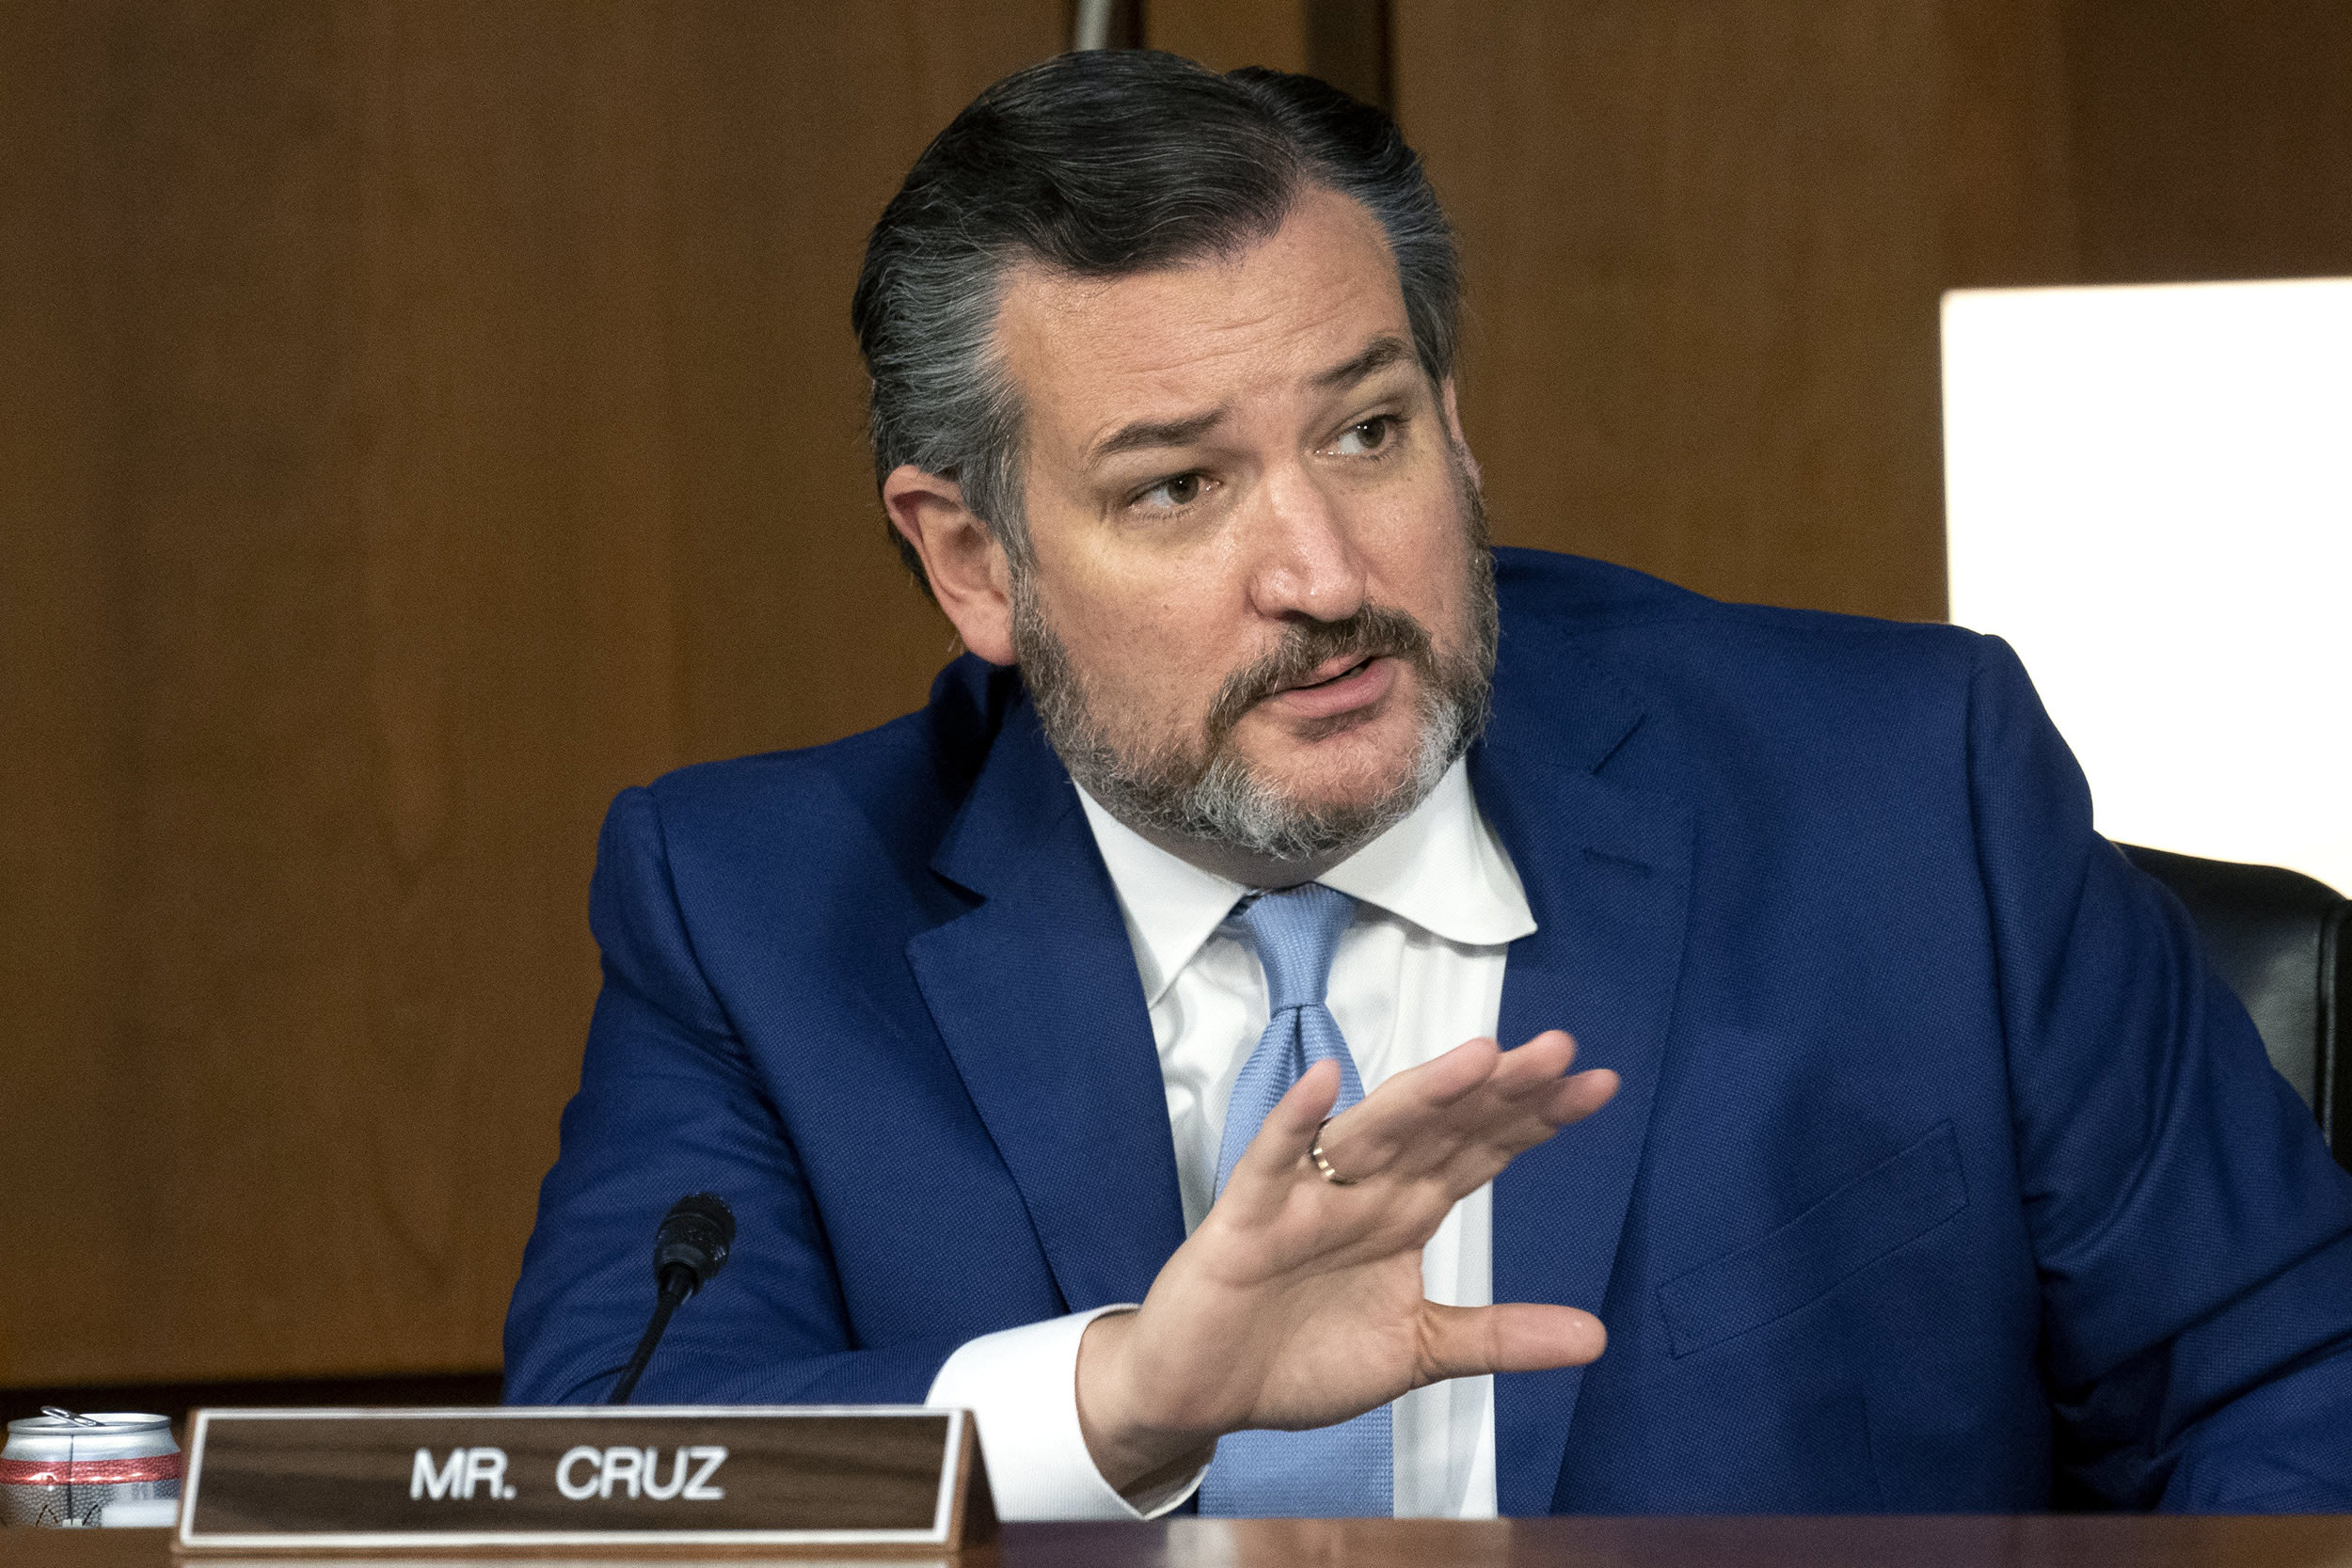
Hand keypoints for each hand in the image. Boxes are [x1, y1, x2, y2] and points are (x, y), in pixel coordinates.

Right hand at [1075, 1029, 1617, 1495]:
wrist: (1203, 1393)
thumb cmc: (1299, 1357)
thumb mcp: (1417, 1352)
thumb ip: (1498, 1338)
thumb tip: (1596, 1336)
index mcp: (1406, 1213)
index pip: (1481, 1152)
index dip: (1535, 1118)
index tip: (1598, 1085)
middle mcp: (1365, 1192)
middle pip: (1441, 1129)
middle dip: (1498, 1092)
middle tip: (1558, 1051)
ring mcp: (1307, 1197)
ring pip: (1374, 1132)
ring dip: (1424, 1095)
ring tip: (1480, 1058)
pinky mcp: (1249, 1217)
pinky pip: (1273, 1160)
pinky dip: (1296, 1120)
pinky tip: (1326, 1081)